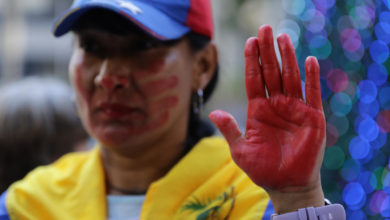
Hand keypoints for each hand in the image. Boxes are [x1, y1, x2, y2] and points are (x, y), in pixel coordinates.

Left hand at [209, 25, 325, 212]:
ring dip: (287, 58)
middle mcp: (276, 105)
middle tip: (264, 29)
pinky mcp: (312, 117)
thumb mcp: (240, 150)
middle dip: (267, 52)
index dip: (251, 61)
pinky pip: (312, 93)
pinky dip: (311, 78)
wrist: (286, 185)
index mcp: (258, 109)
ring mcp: (294, 109)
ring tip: (282, 38)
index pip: (254, 80)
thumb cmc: (263, 169)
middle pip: (271, 73)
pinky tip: (309, 60)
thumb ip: (229, 129)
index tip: (249, 42)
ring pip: (290, 77)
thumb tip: (214, 111)